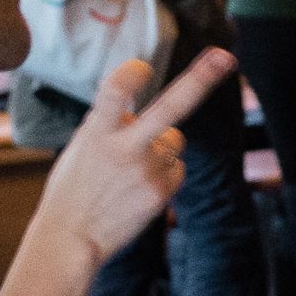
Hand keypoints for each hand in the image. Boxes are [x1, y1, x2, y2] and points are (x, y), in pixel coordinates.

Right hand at [29, 49, 234, 270]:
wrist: (71, 238)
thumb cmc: (73, 188)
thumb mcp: (81, 146)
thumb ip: (108, 124)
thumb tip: (139, 114)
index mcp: (96, 133)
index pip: (116, 92)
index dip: (132, 74)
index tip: (142, 67)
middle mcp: (125, 150)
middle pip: (169, 108)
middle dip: (199, 80)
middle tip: (224, 57)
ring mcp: (147, 172)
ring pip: (174, 139)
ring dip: (160, 146)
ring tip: (132, 169)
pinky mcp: (162, 192)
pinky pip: (177, 167)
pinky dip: (164, 171)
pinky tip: (140, 186)